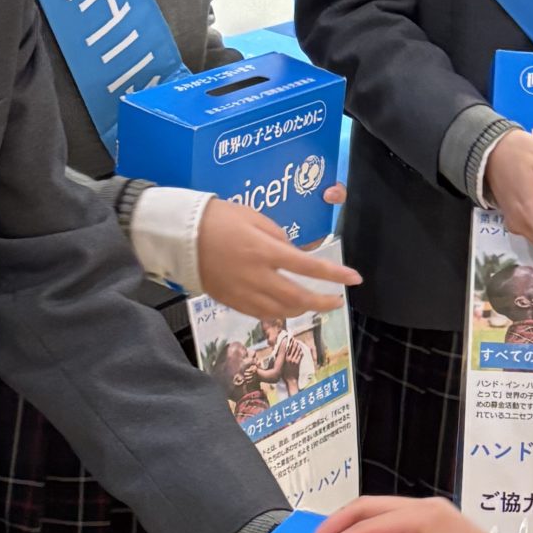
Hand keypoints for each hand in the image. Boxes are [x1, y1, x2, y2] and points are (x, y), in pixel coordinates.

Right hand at [197, 199, 357, 322]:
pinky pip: (261, 314)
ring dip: (302, 309)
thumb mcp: (253, 217)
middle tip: (337, 301)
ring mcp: (243, 292)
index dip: (334, 274)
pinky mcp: (230, 301)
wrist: (178, 235)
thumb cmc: (216, 218)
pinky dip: (278, 313)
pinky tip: (286, 307)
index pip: (308, 266)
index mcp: (264, 251)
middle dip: (322, 302)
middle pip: (298, 298)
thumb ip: (279, 237)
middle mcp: (256, 276)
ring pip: (281, 311)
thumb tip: (296, 255)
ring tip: (312, 302)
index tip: (354, 279)